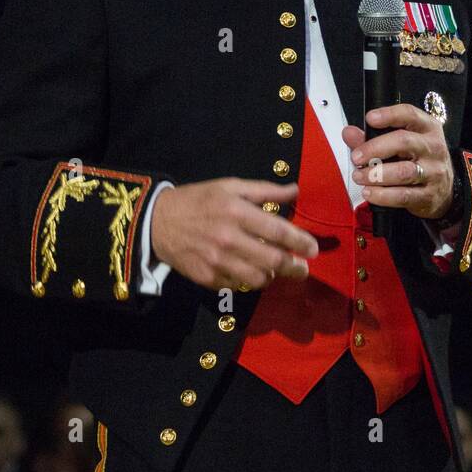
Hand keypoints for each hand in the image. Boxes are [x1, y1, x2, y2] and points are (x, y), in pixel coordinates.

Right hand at [150, 178, 317, 290]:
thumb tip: (296, 190)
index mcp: (236, 212)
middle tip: (303, 268)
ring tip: (276, 270)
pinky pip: (237, 285)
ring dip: (272, 276)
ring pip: (257, 278)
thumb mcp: (230, 186)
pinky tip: (250, 271)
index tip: (314, 249)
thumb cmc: (199, 200)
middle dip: (294, 267)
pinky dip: (248, 281)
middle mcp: (228, 239)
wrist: (157, 222)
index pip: (277, 231)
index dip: (300, 242)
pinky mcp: (207, 278)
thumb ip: (265, 190)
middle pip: (272, 260)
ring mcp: (217, 261)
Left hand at [342, 104, 453, 219]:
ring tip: (359, 176)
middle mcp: (433, 147)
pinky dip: (383, 195)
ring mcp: (433, 172)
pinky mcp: (429, 195)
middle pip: (404, 142)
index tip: (370, 119)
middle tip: (356, 157)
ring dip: (376, 174)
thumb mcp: (401, 144)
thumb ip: (372, 138)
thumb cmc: (418, 161)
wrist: (444, 191)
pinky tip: (370, 192)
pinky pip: (404, 195)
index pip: (410, 114)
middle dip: (375, 148)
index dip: (389, 115)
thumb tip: (348, 132)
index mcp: (427, 128)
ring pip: (404, 171)